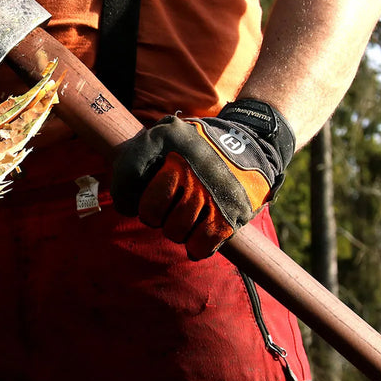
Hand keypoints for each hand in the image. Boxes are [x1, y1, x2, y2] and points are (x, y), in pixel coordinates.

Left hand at [112, 99, 294, 259]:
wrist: (255, 144)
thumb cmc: (199, 147)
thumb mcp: (166, 133)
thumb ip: (138, 157)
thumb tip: (125, 202)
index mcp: (168, 139)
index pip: (127, 176)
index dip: (125, 195)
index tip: (135, 198)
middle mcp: (188, 165)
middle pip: (150, 214)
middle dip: (153, 216)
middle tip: (166, 209)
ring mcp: (210, 191)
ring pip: (174, 231)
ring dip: (176, 230)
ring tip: (186, 219)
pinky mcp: (231, 213)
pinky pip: (201, 245)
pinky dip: (196, 247)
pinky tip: (197, 239)